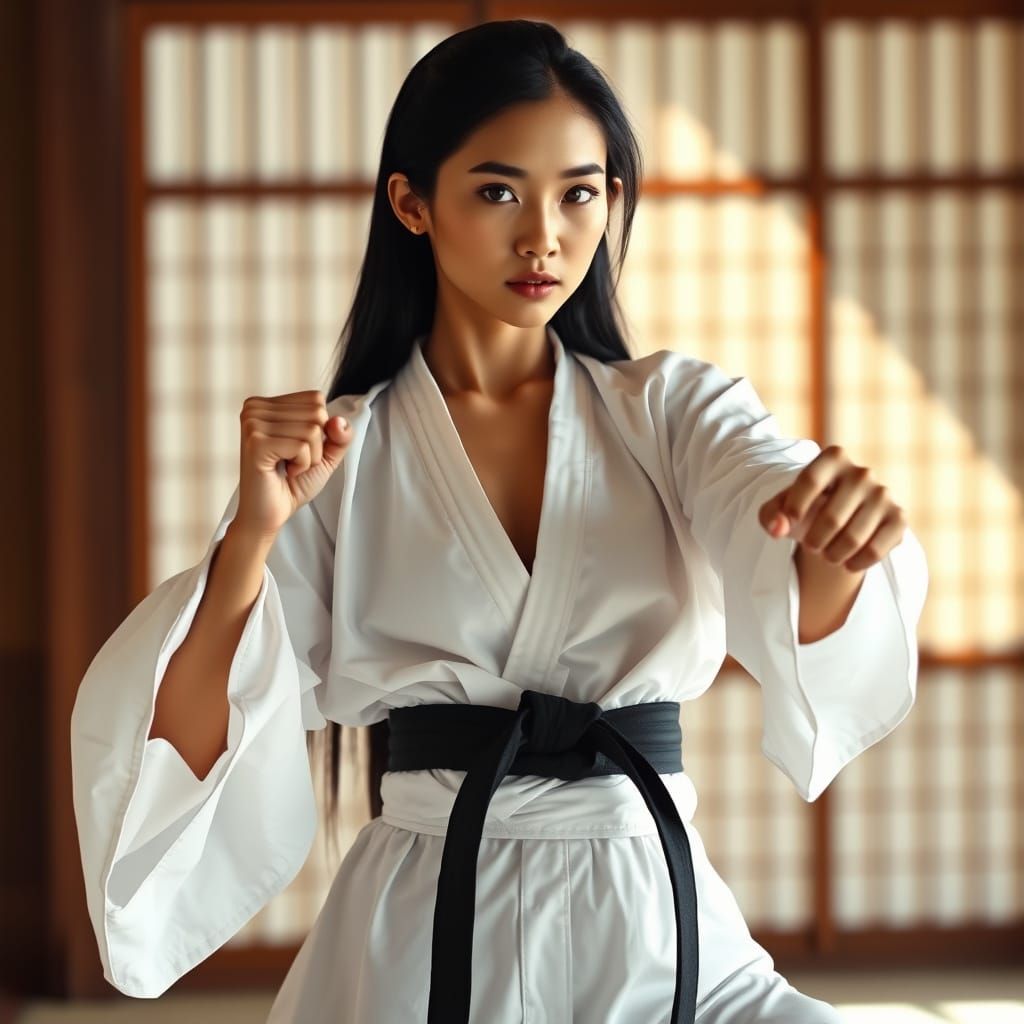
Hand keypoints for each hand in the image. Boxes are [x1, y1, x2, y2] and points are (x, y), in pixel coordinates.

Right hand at [235, 389, 352, 540]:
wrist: (269, 514)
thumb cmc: (292, 483)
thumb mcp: (325, 454)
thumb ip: (339, 434)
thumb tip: (338, 421)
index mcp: (266, 404)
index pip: (316, 399)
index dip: (319, 430)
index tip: (296, 449)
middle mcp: (254, 408)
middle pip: (316, 413)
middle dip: (315, 445)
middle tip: (291, 461)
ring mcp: (252, 423)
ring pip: (312, 430)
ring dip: (308, 457)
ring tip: (286, 467)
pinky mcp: (256, 443)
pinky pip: (302, 446)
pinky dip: (301, 465)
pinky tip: (282, 472)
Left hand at [758, 445, 907, 571]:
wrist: (840, 519)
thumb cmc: (805, 508)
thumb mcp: (780, 509)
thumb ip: (770, 516)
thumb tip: (778, 528)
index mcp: (833, 458)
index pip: (810, 481)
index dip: (794, 509)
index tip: (787, 526)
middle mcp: (862, 473)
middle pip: (831, 518)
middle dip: (814, 541)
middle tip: (812, 545)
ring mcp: (883, 494)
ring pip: (853, 539)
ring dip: (832, 556)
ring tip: (827, 554)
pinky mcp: (898, 518)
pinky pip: (875, 550)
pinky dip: (855, 563)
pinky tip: (847, 562)